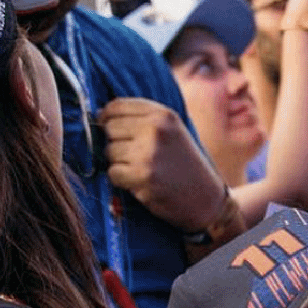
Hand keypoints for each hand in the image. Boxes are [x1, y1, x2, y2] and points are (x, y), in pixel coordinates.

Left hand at [99, 98, 226, 233]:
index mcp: (163, 115)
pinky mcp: (143, 176)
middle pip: (109, 129)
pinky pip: (113, 173)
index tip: (115, 132)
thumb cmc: (186, 166)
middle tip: (137, 157)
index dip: (108, 119)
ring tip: (143, 171)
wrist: (208, 201)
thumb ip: (143, 120)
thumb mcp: (173, 132)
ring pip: (109, 152)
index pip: (116, 106)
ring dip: (120, 164)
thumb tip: (98, 115)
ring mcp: (148, 153)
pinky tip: (142, 183)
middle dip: (116, 144)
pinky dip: (122, 181)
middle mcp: (155, 130)